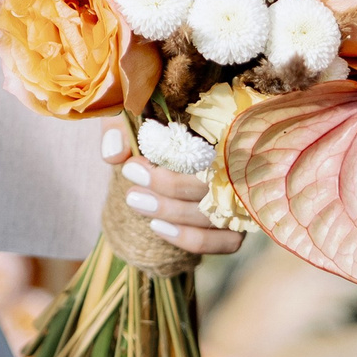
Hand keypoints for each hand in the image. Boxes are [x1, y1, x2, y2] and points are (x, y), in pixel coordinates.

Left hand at [100, 121, 241, 256]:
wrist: (160, 147)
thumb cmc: (151, 126)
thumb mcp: (133, 114)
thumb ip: (119, 127)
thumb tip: (114, 155)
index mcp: (224, 132)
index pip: (211, 150)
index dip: (173, 163)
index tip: (132, 165)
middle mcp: (241, 166)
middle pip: (212, 185)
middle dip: (166, 188)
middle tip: (131, 187)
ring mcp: (242, 198)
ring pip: (214, 214)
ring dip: (171, 213)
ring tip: (135, 202)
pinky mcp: (237, 225)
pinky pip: (226, 242)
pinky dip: (192, 239)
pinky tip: (159, 228)